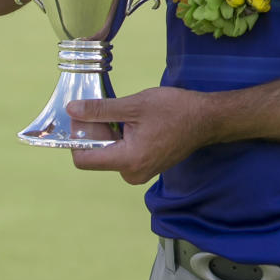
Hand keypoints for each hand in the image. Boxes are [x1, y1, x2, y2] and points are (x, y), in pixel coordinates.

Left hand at [67, 87, 212, 184]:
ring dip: (107, 132)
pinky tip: (131, 120)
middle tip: (103, 106)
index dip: (77, 136)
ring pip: (108, 153)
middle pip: (95, 155)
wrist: (206, 119)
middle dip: (94, 131)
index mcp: (128, 161)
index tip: (83, 115)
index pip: (83, 159)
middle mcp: (131, 174)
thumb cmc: (175, 110)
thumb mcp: (134, 105)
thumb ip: (100, 110)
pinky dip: (119, 137)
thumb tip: (72, 110)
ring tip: (122, 112)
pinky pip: (121, 154)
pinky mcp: (145, 167)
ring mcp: (139, 172)